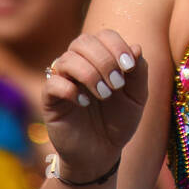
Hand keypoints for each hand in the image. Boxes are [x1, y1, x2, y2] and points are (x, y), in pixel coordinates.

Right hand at [42, 30, 147, 180]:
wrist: (102, 152)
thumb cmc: (119, 121)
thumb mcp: (136, 98)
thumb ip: (138, 72)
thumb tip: (136, 46)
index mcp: (101, 59)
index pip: (104, 35)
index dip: (117, 46)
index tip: (129, 67)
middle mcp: (79, 64)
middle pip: (83, 41)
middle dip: (103, 60)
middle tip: (117, 85)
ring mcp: (62, 80)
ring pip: (66, 59)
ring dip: (89, 74)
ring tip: (104, 95)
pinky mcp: (50, 100)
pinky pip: (52, 83)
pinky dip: (70, 89)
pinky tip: (84, 103)